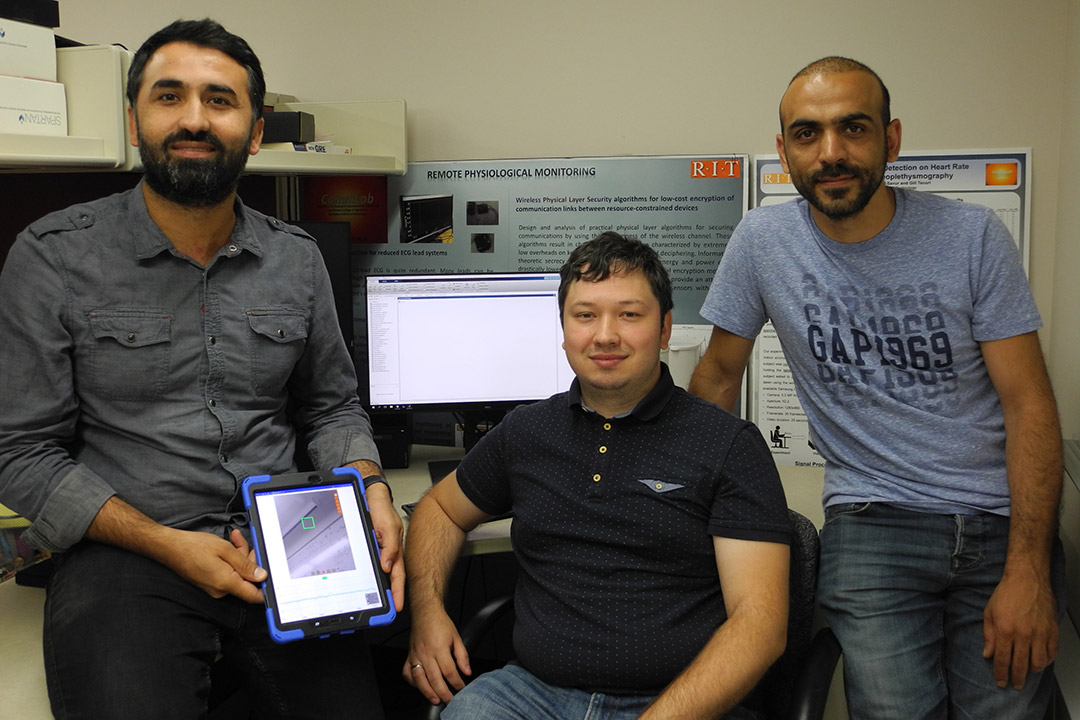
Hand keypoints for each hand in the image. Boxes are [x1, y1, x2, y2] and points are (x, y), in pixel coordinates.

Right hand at [158, 527, 266, 603]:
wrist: (169, 547)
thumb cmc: (193, 547)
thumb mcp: (224, 550)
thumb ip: (245, 564)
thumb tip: (261, 576)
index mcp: (226, 583)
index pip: (253, 595)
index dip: (267, 589)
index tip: (275, 580)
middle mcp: (220, 590)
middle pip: (246, 579)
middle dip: (250, 559)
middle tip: (245, 541)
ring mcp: (214, 587)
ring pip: (237, 573)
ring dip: (239, 556)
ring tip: (234, 539)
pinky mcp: (210, 582)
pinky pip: (227, 573)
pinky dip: (230, 560)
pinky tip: (228, 545)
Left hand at [367, 483, 404, 610]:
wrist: (370, 497)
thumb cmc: (381, 509)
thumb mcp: (388, 526)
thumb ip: (389, 546)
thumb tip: (387, 566)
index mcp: (394, 550)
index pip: (397, 575)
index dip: (399, 592)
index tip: (398, 606)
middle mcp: (387, 553)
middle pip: (390, 578)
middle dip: (391, 595)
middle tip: (389, 610)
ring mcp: (378, 552)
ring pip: (380, 573)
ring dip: (380, 588)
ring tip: (378, 603)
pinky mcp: (370, 549)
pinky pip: (370, 565)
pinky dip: (370, 576)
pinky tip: (367, 584)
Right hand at [403, 609, 471, 704]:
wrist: (425, 612)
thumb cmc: (440, 623)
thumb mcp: (456, 637)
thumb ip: (462, 655)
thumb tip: (467, 671)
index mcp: (439, 647)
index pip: (449, 671)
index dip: (456, 682)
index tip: (461, 687)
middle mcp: (426, 652)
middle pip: (434, 678)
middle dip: (443, 692)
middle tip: (450, 700)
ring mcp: (415, 655)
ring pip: (419, 679)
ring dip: (427, 692)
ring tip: (435, 699)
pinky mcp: (409, 656)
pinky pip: (407, 673)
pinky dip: (413, 682)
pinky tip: (420, 686)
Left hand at [983, 566, 1057, 688]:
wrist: (1027, 579)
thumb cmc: (1006, 593)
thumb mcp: (989, 613)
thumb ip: (988, 636)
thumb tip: (987, 655)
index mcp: (1005, 630)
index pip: (1002, 660)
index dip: (1001, 674)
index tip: (1001, 682)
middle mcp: (1023, 634)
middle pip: (1021, 665)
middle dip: (1017, 679)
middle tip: (1015, 685)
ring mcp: (1040, 633)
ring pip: (1038, 663)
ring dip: (1032, 672)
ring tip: (1027, 673)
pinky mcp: (1052, 630)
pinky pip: (1052, 653)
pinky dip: (1046, 661)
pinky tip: (1040, 662)